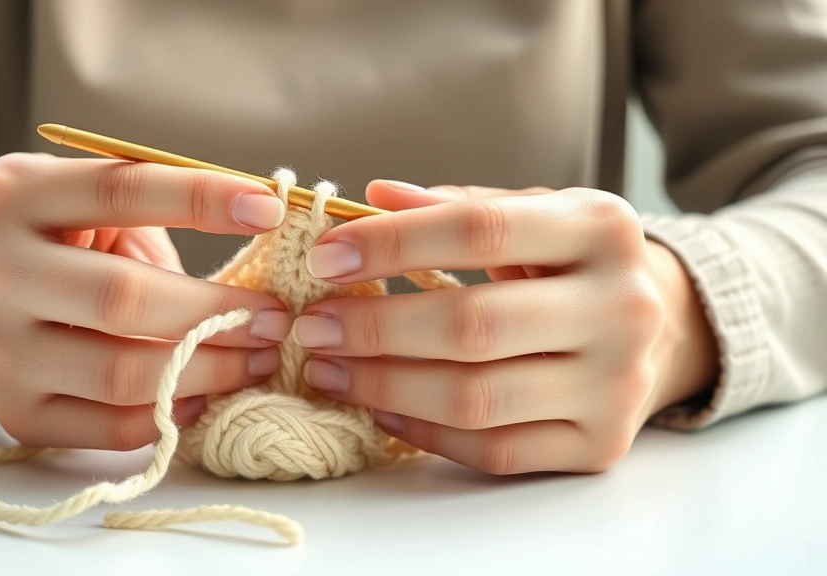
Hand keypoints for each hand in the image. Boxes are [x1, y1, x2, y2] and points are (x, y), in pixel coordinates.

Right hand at [0, 153, 295, 450]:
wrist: (0, 303)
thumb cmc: (78, 245)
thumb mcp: (105, 207)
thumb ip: (168, 208)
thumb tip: (266, 222)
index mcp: (14, 194)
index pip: (119, 190)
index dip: (200, 199)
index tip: (270, 211)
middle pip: (122, 296)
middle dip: (216, 310)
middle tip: (274, 319)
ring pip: (121, 372)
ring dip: (209, 370)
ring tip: (255, 359)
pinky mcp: (16, 410)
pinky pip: (112, 426)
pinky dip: (171, 413)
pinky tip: (204, 395)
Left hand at [291, 181, 718, 473]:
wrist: (662, 328)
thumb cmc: (571, 264)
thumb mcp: (532, 215)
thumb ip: (456, 204)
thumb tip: (371, 199)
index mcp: (602, 228)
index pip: (480, 229)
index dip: (393, 243)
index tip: (324, 257)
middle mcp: (623, 307)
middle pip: (474, 325)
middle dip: (375, 328)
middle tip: (313, 325)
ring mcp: (617, 385)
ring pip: (476, 398)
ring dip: (383, 385)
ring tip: (328, 368)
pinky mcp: (600, 445)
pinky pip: (493, 450)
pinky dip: (423, 430)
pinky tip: (379, 407)